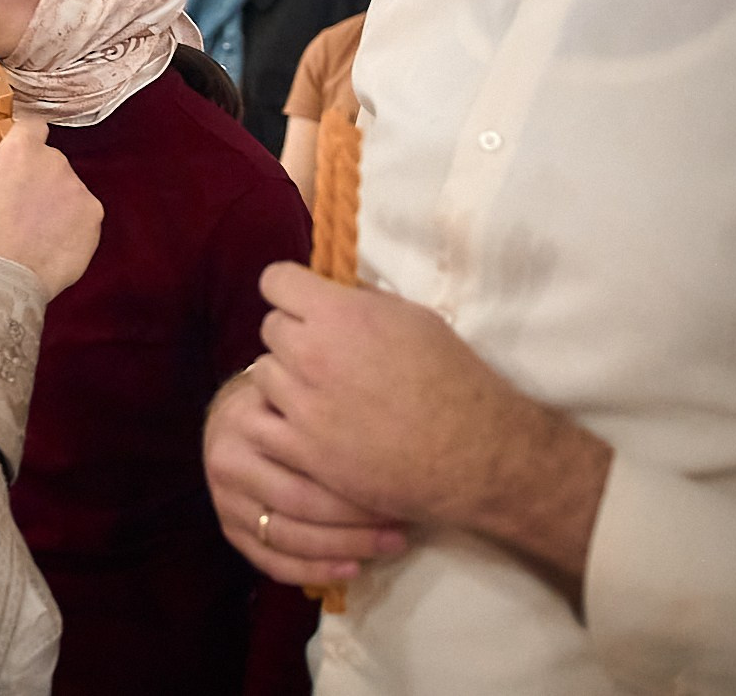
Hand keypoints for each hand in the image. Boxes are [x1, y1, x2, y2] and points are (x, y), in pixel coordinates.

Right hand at [0, 118, 100, 299]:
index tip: (17, 159)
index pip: (32, 126)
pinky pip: (84, 211)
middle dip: (39, 176)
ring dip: (56, 200)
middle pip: (51, 159)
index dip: (24, 142)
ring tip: (35, 229)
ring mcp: (77, 188)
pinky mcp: (94, 215)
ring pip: (68, 186)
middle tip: (19, 204)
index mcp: (22, 149)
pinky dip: (72, 222)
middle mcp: (55, 162)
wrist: (1, 278)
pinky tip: (51, 240)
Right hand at [202, 367, 408, 587]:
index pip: (306, 461)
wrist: (233, 419)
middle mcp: (228, 463)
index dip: (356, 480)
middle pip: (298, 502)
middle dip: (356, 520)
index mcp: (246, 423)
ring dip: (343, 548)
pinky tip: (352, 570)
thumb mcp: (294, 393)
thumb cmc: (282, 406)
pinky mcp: (229, 531)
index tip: (402, 488)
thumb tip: (396, 429)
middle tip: (401, 526)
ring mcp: (225, 502)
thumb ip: (324, 405)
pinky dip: (315, 572)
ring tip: (389, 546)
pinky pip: (272, 563)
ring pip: (287, 538)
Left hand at [252, 262, 610, 591]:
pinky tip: (305, 423)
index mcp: (338, 314)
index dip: (292, 291)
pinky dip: (279, 420)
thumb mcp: (412, 317)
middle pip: (271, 328)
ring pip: (263, 374)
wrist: (474, 454)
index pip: (275, 281)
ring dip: (286, 378)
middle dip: (294, 336)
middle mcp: (311, 353)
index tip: (307, 305)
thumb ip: (361, 300)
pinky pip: (260, 422)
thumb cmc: (453, 379)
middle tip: (326, 355)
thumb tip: (332, 289)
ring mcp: (302, 404)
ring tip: (321, 393)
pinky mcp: (302, 449)